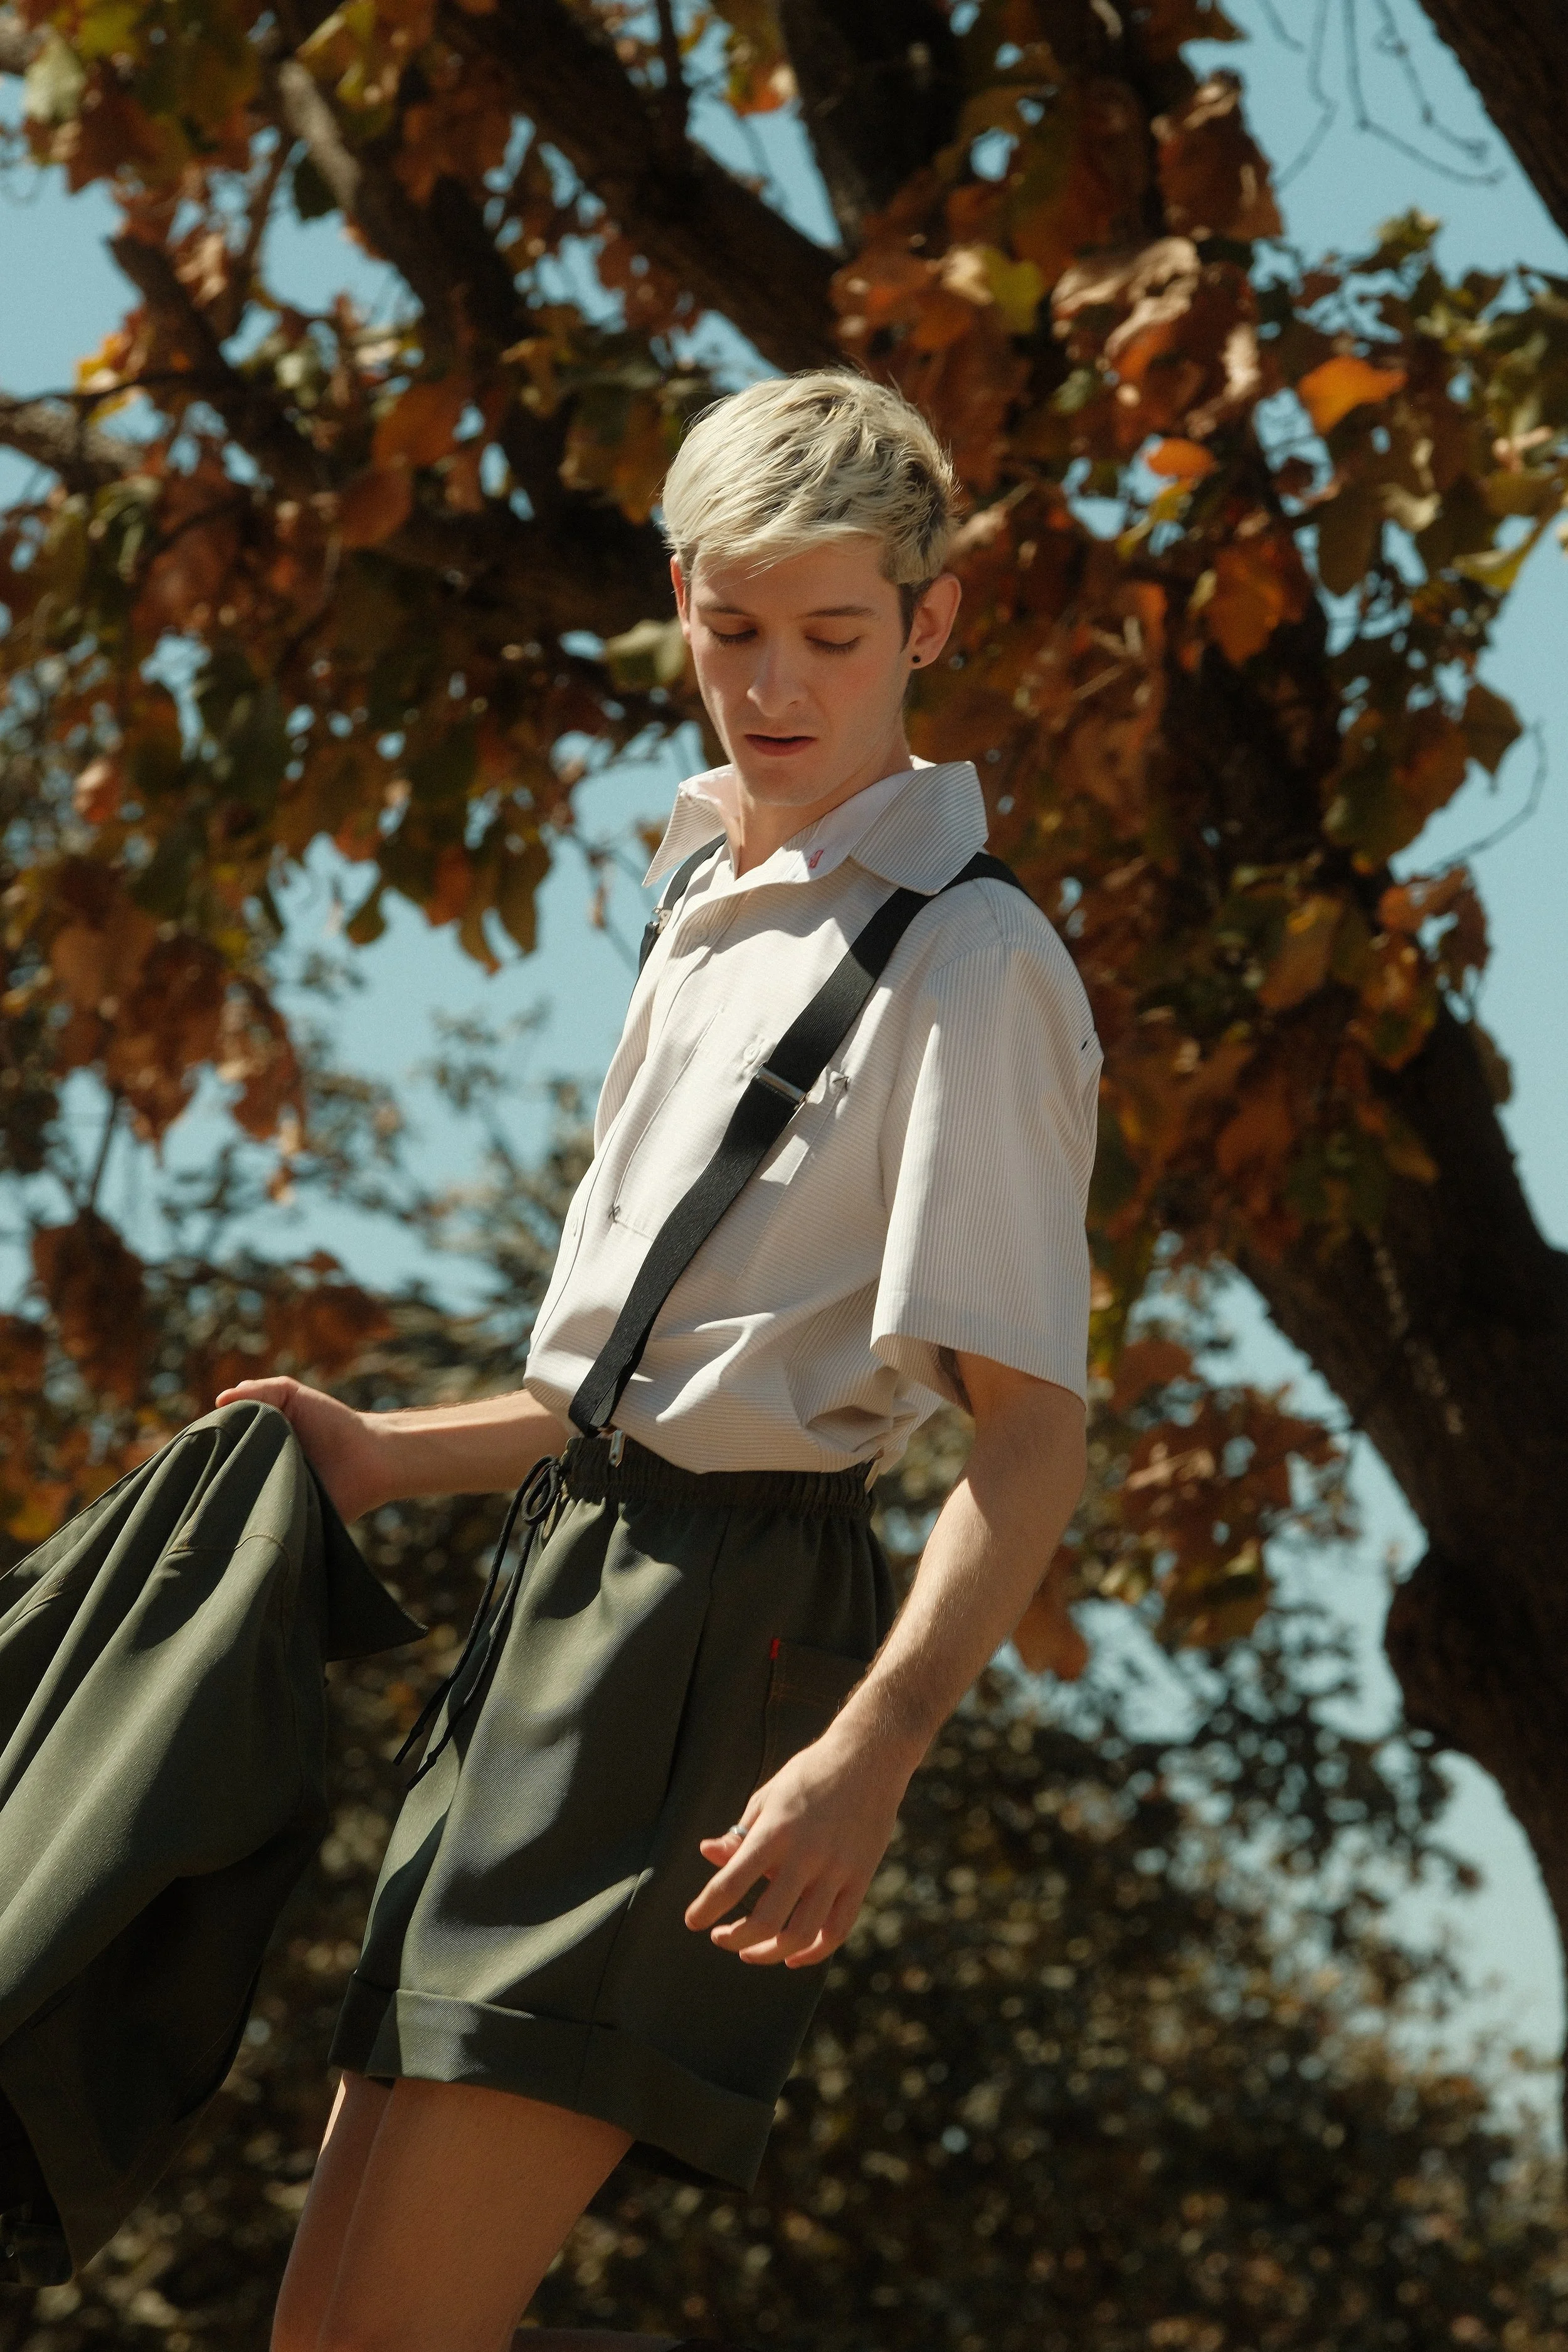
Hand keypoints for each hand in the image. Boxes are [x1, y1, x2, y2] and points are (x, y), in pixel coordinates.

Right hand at [213, 1375, 383, 1523]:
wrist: (371, 1457)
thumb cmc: (333, 1423)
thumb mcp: (292, 1395)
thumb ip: (259, 1391)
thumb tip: (219, 1400)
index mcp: (255, 1444)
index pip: (217, 1450)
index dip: (204, 1449)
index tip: (188, 1450)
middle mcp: (257, 1472)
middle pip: (220, 1477)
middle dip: (209, 1476)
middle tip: (197, 1476)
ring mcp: (268, 1498)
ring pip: (235, 1502)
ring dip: (227, 1498)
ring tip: (216, 1495)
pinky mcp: (282, 1524)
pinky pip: (258, 1526)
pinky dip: (250, 1521)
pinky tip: (241, 1515)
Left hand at [685, 1724, 908, 1969]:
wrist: (869, 1758)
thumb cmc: (809, 1775)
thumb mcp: (768, 1796)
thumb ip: (741, 1833)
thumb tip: (709, 1855)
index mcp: (776, 1830)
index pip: (732, 1882)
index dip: (707, 1908)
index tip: (693, 1921)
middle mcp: (807, 1854)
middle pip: (766, 1920)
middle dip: (735, 1938)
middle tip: (721, 1938)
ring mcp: (837, 1869)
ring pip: (802, 1933)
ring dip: (770, 1953)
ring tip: (751, 1951)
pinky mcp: (861, 1878)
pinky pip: (838, 1929)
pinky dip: (814, 1952)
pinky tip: (793, 1955)